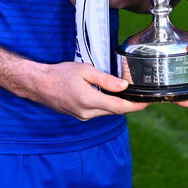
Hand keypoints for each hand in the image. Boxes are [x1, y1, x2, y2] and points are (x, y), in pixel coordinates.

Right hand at [24, 61, 148, 120]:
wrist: (39, 84)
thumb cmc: (60, 74)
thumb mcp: (85, 71)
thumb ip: (106, 80)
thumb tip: (124, 86)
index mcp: (89, 100)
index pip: (119, 107)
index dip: (136, 106)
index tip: (148, 102)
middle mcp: (87, 113)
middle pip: (115, 111)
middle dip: (130, 104)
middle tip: (142, 95)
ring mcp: (82, 116)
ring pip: (107, 111)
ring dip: (118, 104)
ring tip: (129, 94)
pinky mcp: (79, 116)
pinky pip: (98, 111)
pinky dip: (107, 104)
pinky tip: (111, 95)